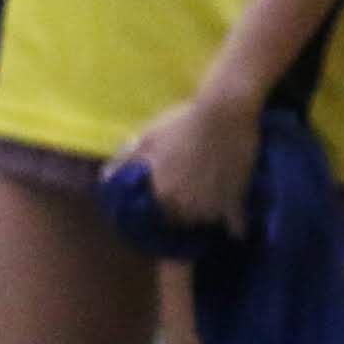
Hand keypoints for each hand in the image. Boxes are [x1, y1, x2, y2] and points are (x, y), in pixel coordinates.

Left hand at [118, 88, 260, 232]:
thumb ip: (126, 159)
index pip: (156, 215)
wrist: (224, 113)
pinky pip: (237, 224)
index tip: (164, 205)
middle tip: (187, 203)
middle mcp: (184, 205)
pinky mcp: (236, 200)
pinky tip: (237, 231)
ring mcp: (212, 205)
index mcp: (161, 192)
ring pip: (206, 222)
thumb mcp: (148, 136)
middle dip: (182, 215)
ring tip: (209, 208)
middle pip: (181, 221)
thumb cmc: (183, 122)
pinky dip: (237, 228)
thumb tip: (105, 178)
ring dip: (205, 218)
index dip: (160, 210)